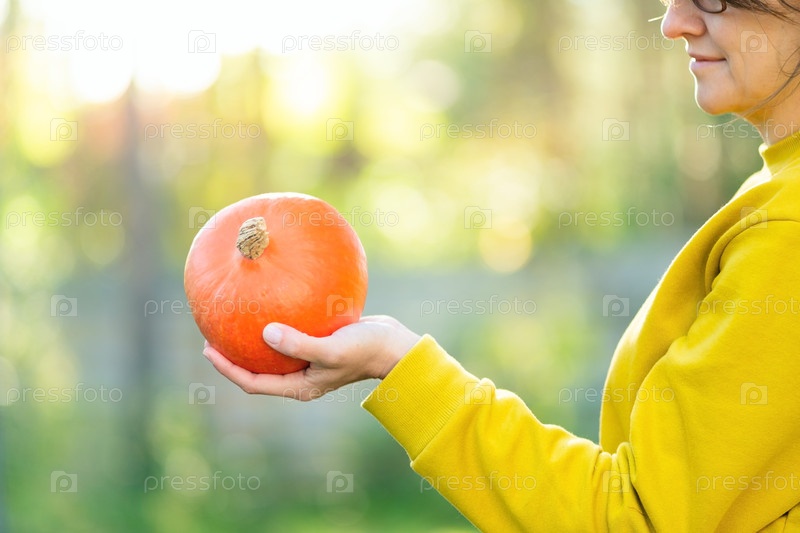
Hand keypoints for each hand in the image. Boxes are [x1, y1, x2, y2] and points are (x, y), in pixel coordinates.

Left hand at [203, 315, 420, 400]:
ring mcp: (312, 359)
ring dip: (256, 337)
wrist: (396, 345)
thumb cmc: (366, 350)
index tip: (209, 349)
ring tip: (239, 316)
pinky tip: (275, 298)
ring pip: (275, 350)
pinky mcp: (321, 342)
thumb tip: (264, 332)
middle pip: (260, 368)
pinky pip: (293, 333)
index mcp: (300, 385)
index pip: (254, 381)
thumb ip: (298, 344)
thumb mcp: (331, 349)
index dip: (228, 369)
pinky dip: (281, 321)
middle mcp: (302, 375)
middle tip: (214, 335)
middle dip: (235, 354)